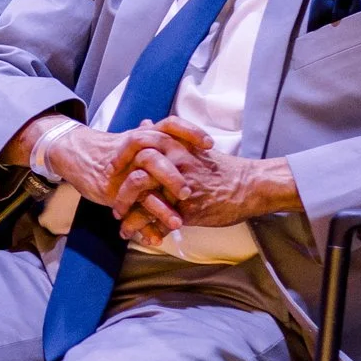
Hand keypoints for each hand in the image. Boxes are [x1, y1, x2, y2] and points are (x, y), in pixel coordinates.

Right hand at [39, 120, 195, 234]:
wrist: (75, 152)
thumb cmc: (109, 148)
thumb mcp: (131, 138)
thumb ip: (150, 134)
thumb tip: (162, 126)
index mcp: (143, 136)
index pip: (170, 126)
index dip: (190, 132)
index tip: (209, 145)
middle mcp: (133, 152)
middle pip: (154, 158)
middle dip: (173, 176)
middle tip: (188, 193)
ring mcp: (121, 173)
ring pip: (142, 188)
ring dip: (161, 208)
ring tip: (177, 223)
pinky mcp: (111, 192)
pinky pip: (129, 209)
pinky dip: (142, 226)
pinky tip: (155, 237)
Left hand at [126, 118, 299, 236]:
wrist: (249, 186)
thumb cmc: (219, 168)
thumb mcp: (192, 146)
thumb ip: (167, 136)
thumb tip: (145, 122)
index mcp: (175, 147)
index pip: (137, 146)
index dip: (120, 158)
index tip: (111, 170)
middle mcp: (175, 166)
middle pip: (135, 178)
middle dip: (120, 195)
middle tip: (114, 205)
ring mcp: (180, 190)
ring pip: (144, 204)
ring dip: (129, 218)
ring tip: (122, 226)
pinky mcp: (187, 212)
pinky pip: (160, 223)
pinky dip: (147, 231)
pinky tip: (141, 237)